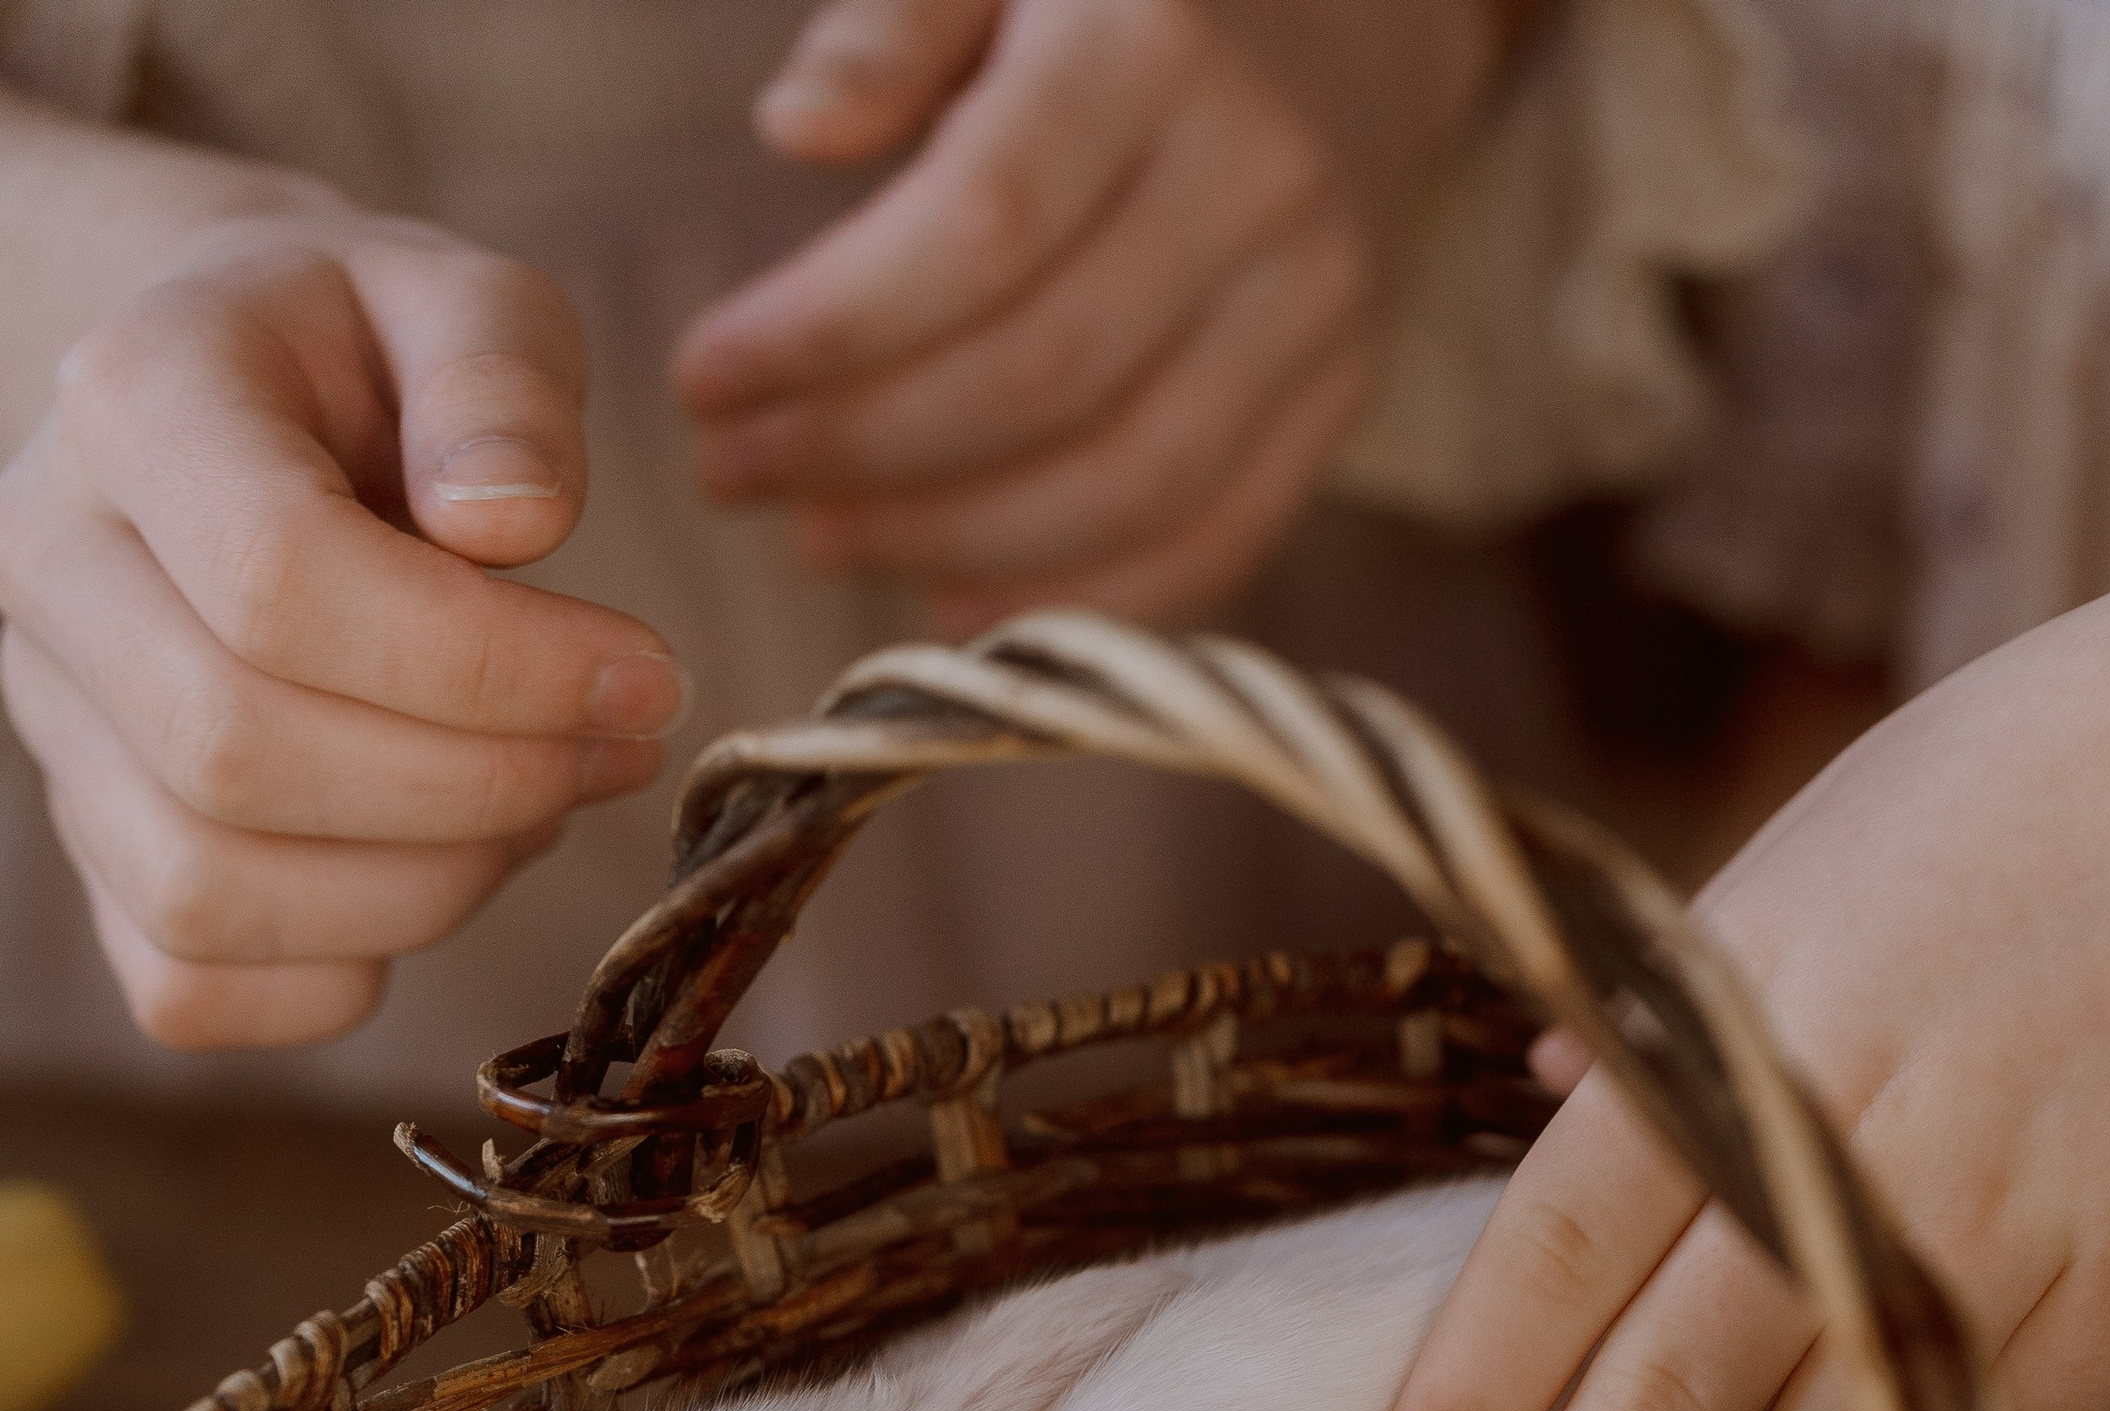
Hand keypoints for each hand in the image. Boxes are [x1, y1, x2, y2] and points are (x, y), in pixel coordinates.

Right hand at [0, 217, 688, 1049]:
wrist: (243, 408)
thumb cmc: (372, 362)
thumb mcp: (460, 299)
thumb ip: (501, 377)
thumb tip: (511, 521)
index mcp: (134, 404)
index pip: (281, 581)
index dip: (492, 665)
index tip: (649, 676)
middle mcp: (50, 570)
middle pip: (241, 754)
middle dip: (478, 785)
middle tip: (611, 748)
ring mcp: (54, 726)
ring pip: (213, 893)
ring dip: (429, 886)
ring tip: (538, 799)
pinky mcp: (94, 848)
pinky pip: (191, 987)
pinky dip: (340, 974)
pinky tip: (435, 870)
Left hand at [671, 0, 1500, 630]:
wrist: (1353, 20)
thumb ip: (894, 24)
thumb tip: (796, 128)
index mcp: (1146, 47)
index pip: (978, 231)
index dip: (829, 330)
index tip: (702, 379)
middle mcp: (1254, 179)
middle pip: (1041, 377)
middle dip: (859, 451)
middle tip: (730, 474)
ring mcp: (1317, 303)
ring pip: (1124, 485)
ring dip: (948, 540)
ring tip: (819, 535)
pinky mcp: (1343, 397)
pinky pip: (1209, 544)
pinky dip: (1072, 598)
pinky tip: (950, 600)